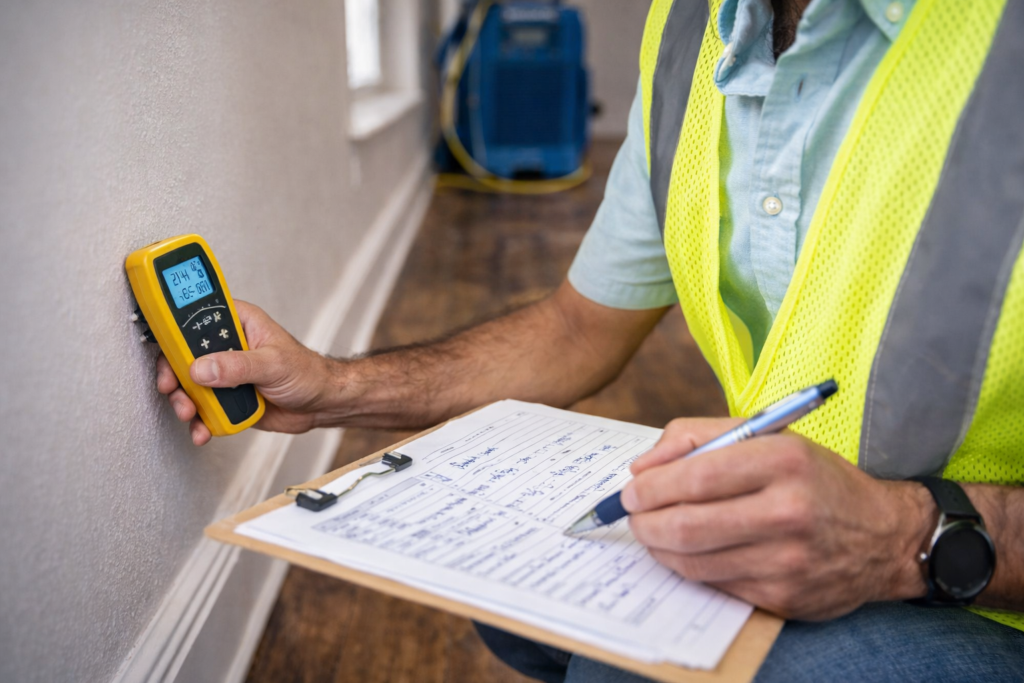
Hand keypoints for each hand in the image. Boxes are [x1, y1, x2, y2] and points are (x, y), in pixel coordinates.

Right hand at [156, 300, 340, 445]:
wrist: (320, 404)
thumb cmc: (306, 372)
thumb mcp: (273, 364)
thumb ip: (238, 366)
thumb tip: (203, 368)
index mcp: (237, 323)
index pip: (196, 318)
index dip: (173, 330)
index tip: (162, 347)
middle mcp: (226, 346)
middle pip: (183, 355)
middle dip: (173, 375)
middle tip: (173, 389)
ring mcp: (224, 373)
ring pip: (189, 384)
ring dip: (184, 401)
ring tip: (190, 414)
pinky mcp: (226, 397)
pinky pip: (203, 408)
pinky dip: (199, 421)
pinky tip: (203, 430)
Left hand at [620, 418, 933, 619]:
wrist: (885, 536)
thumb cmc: (814, 479)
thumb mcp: (768, 436)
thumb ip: (698, 436)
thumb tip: (641, 467)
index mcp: (784, 460)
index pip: (696, 476)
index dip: (651, 487)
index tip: (630, 490)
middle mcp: (788, 510)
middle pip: (688, 523)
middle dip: (645, 521)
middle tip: (632, 515)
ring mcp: (787, 559)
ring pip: (695, 560)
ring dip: (659, 547)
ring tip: (653, 532)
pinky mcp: (784, 596)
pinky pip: (715, 584)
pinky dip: (689, 567)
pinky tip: (686, 552)